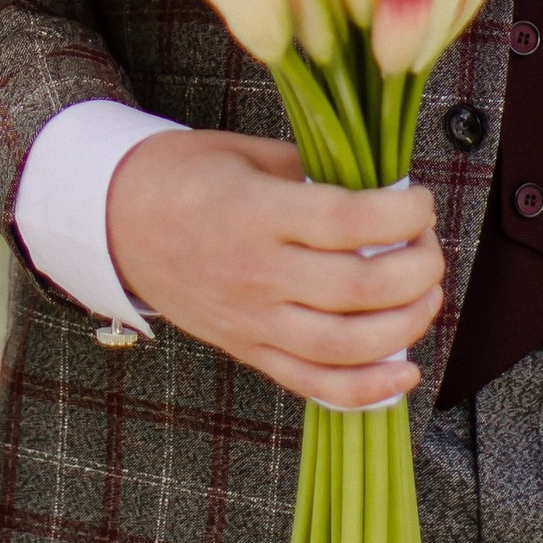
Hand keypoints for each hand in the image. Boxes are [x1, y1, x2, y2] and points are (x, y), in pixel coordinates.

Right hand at [105, 129, 444, 408]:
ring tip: (426, 296)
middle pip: (358, 288)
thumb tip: (379, 190)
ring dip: (406, 325)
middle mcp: (256, 273)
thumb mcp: (243, 153)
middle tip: (430, 248)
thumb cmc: (180, 176)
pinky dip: (366, 389)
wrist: (112, 222)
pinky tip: (403, 371)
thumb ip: (310, 172)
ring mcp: (252, 320)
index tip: (420, 202)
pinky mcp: (247, 351)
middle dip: (417, 269)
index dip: (401, 214)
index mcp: (254, 213)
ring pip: (346, 344)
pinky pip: (314, 385)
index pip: (347, 222)